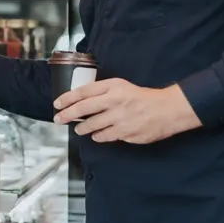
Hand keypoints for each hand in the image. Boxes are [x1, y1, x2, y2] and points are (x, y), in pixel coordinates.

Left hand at [53, 79, 201, 143]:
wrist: (166, 109)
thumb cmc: (141, 97)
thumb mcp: (120, 86)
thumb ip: (101, 91)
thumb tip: (79, 101)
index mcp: (113, 87)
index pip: (84, 92)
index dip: (67, 98)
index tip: (57, 104)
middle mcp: (115, 101)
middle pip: (84, 108)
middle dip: (67, 114)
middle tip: (58, 119)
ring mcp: (121, 119)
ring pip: (92, 125)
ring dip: (82, 128)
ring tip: (79, 128)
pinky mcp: (127, 133)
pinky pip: (105, 136)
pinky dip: (98, 136)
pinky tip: (96, 135)